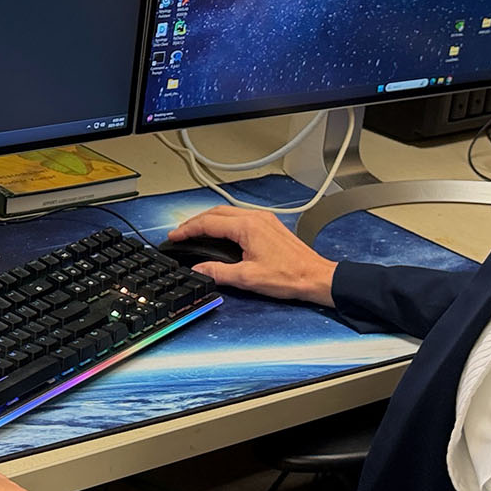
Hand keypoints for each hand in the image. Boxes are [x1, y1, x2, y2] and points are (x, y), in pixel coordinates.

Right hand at [170, 206, 336, 305]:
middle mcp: (256, 218)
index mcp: (247, 226)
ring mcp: (264, 220)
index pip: (208, 223)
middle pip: (216, 213)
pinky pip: (241, 216)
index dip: (188, 230)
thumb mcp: (247, 278)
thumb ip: (218, 272)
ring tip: (196, 231)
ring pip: (228, 212)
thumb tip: (199, 270)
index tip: (174, 236)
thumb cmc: (290, 276)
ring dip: (210, 220)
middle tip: (181, 233)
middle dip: (195, 222)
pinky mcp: (270, 226)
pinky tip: (221, 232)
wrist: (316, 277)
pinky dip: (224, 222)